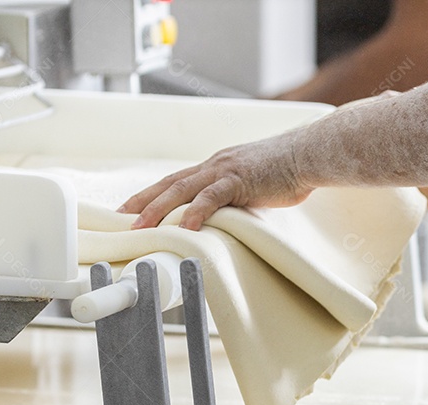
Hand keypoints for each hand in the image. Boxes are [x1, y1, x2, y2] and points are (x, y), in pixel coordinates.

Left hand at [120, 132, 312, 230]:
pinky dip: (195, 211)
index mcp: (216, 167)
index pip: (176, 181)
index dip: (152, 195)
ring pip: (182, 189)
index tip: (133, 210)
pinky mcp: (239, 179)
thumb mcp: (255, 186)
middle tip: (120, 219)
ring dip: (158, 208)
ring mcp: (224, 171)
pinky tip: (183, 226)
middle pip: (170, 184)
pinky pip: (211, 197)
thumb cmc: (287, 172)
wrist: (307, 155)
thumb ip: (237, 199)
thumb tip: (230, 220)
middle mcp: (214, 166)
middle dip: (143, 201)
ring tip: (140, 226)